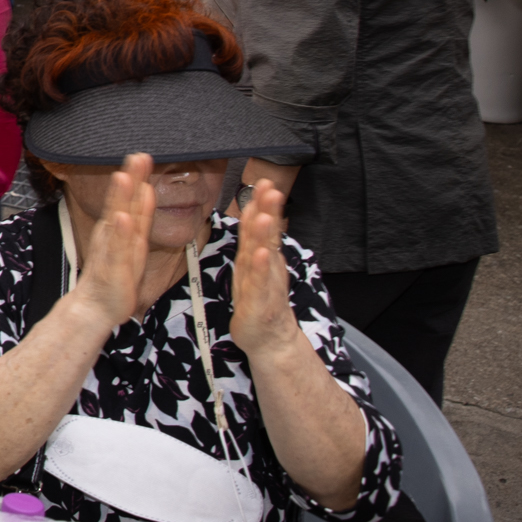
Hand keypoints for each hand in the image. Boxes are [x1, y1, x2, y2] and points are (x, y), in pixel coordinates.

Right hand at [63, 154, 158, 335]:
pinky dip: (120, 233)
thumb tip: (147, 188)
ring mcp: (112, 250)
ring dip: (120, 199)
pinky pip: (117, 249)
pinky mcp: (113, 268)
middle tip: (136, 156)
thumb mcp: (132, 241)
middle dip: (129, 178)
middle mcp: (113, 234)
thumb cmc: (115, 274)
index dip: (136, 177)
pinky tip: (122, 219)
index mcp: (120, 227)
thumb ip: (139, 215)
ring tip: (123, 177)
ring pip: (117, 220)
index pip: (130, 198)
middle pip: (121, 202)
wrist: (96, 306)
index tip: (143, 154)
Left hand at [227, 179, 302, 360]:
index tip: (262, 180)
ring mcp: (264, 284)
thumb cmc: (260, 302)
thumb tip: (252, 213)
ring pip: (264, 255)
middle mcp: (266, 267)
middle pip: (266, 235)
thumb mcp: (253, 267)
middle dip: (268, 210)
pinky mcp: (258, 303)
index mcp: (262, 257)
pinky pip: (258, 283)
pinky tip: (262, 253)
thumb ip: (253, 241)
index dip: (261, 204)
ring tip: (266, 214)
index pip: (261, 226)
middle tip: (269, 187)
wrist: (270, 340)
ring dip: (265, 234)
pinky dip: (261, 268)